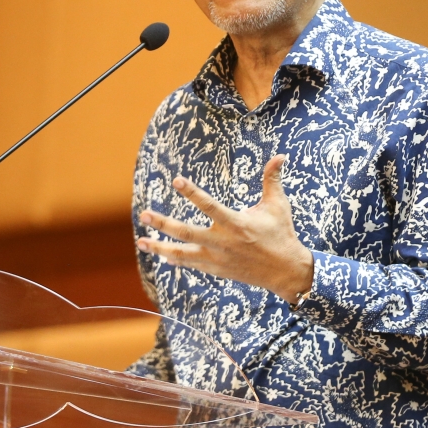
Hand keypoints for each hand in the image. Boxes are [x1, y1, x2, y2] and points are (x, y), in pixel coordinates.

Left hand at [136, 154, 313, 303]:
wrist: (286, 272)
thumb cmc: (282, 234)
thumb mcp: (278, 205)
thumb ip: (272, 180)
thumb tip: (279, 155)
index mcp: (237, 224)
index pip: (209, 206)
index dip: (192, 192)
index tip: (176, 180)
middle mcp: (223, 242)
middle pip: (187, 232)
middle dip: (164, 224)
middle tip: (144, 214)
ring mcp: (218, 258)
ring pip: (183, 253)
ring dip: (160, 247)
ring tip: (141, 242)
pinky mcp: (217, 270)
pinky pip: (191, 264)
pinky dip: (176, 259)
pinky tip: (162, 254)